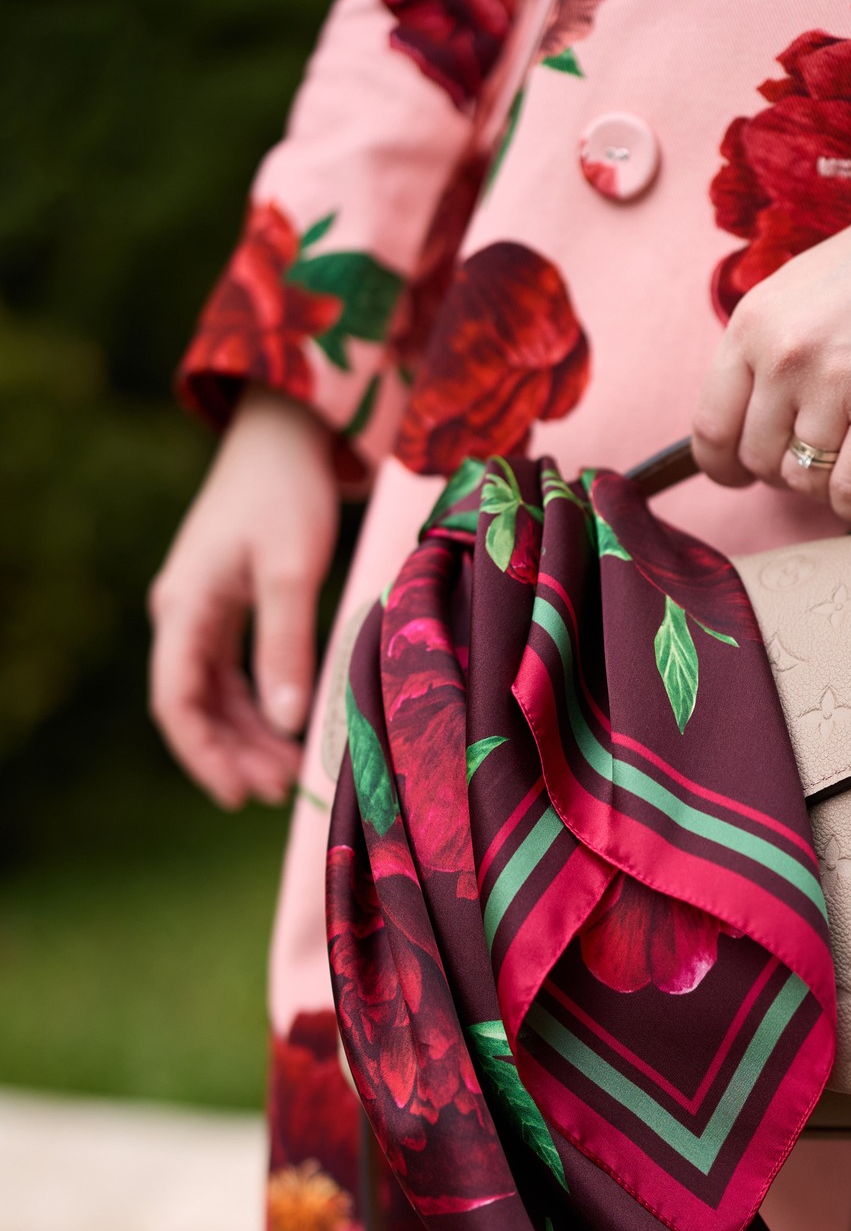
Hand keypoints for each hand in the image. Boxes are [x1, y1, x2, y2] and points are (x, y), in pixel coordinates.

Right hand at [148, 385, 338, 807]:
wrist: (283, 435)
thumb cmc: (287, 494)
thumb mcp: (293, 570)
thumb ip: (287, 645)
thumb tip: (288, 725)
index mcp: (186, 606)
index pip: (177, 699)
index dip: (203, 754)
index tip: (238, 795)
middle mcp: (182, 613)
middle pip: (192, 706)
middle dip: (230, 755)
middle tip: (279, 794)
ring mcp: (200, 612)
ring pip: (213, 696)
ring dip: (246, 738)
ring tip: (290, 776)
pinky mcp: (224, 608)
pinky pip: (230, 675)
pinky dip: (257, 709)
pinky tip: (287, 734)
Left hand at [692, 161, 850, 524]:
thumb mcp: (796, 293)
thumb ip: (765, 353)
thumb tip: (752, 424)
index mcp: (752, 324)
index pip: (711, 428)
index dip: (724, 466)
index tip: (741, 475)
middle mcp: (784, 354)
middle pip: (760, 461)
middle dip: (785, 472)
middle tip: (818, 455)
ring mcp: (834, 381)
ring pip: (805, 480)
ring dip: (827, 484)